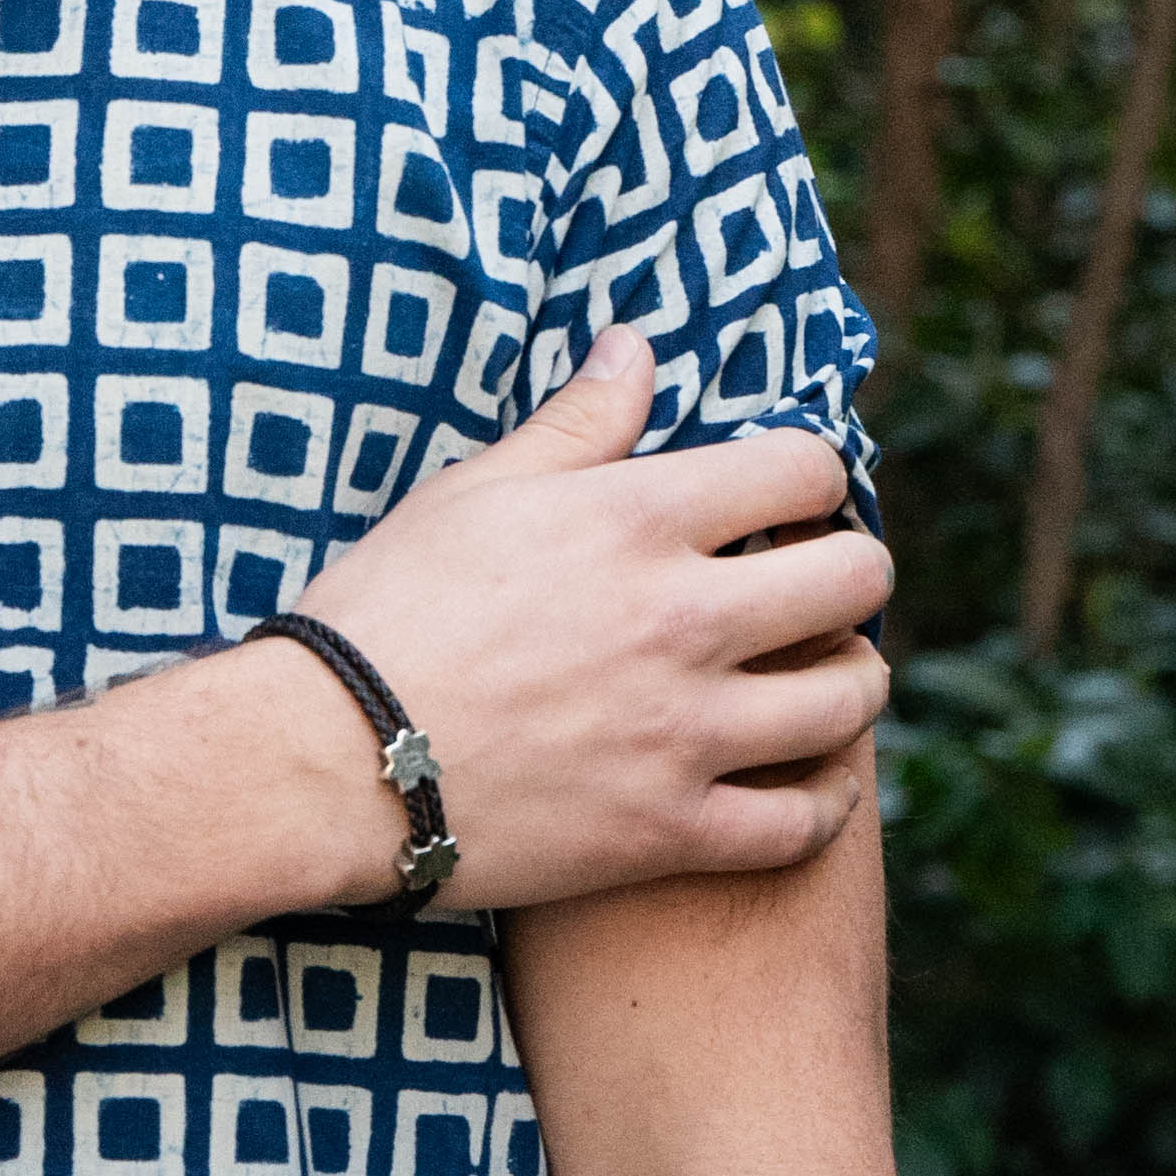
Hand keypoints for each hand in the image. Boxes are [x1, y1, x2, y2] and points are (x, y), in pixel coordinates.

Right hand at [279, 327, 891, 915]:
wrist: (319, 761)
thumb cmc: (385, 611)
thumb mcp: (475, 491)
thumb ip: (578, 421)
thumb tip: (638, 345)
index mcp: (641, 519)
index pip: (805, 468)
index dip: (811, 478)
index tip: (790, 503)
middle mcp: (686, 620)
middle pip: (856, 579)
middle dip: (853, 573)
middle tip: (819, 590)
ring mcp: (685, 732)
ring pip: (849, 701)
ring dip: (850, 683)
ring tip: (822, 682)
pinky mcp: (669, 830)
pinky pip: (802, 825)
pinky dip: (823, 806)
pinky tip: (806, 787)